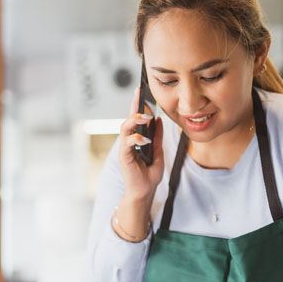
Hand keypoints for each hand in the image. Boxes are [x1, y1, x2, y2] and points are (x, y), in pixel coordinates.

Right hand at [118, 86, 164, 201]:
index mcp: (135, 139)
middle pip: (127, 119)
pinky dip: (136, 139)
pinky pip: (127, 143)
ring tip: (145, 117)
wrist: (145, 192)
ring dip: (134, 121)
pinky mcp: (124, 157)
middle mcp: (128, 141)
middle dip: (134, 107)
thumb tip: (158, 120)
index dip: (136, 103)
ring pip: (124, 128)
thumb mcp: (158, 152)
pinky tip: (145, 140)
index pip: (135, 118)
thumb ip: (157, 137)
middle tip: (143, 99)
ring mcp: (125, 149)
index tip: (140, 89)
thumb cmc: (148, 174)